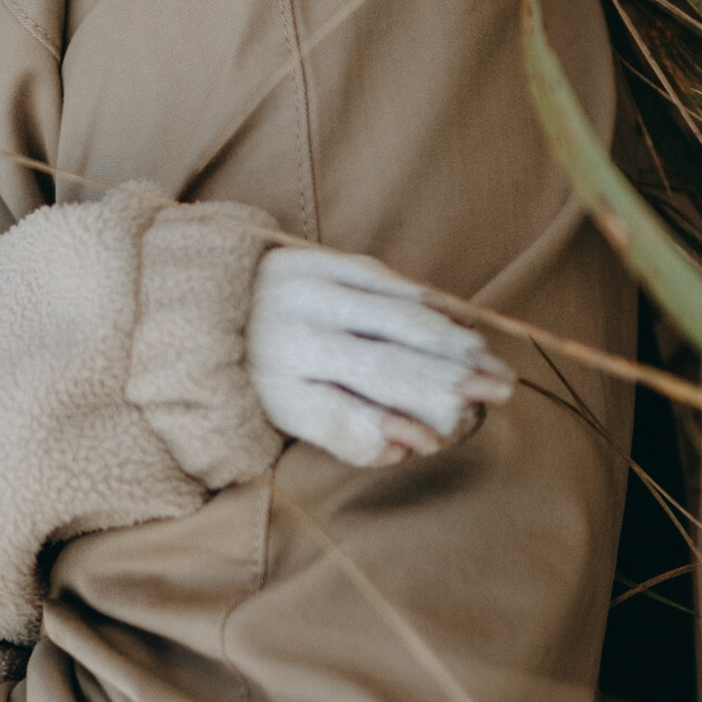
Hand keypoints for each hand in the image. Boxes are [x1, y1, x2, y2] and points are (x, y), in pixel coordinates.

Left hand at [248, 249, 513, 467]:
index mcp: (270, 387)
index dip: (390, 431)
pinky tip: (464, 324)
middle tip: (500, 395)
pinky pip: (387, 280)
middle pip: (382, 366)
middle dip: (449, 384)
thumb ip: (348, 434)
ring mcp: (304, 292)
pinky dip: (431, 303)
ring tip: (493, 366)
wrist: (201, 305)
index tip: (437, 440)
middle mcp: (287, 336)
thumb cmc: (261, 373)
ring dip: (455, 344)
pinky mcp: (318, 258)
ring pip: (395, 319)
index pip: (339, 416)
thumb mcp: (287, 417)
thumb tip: (414, 443)